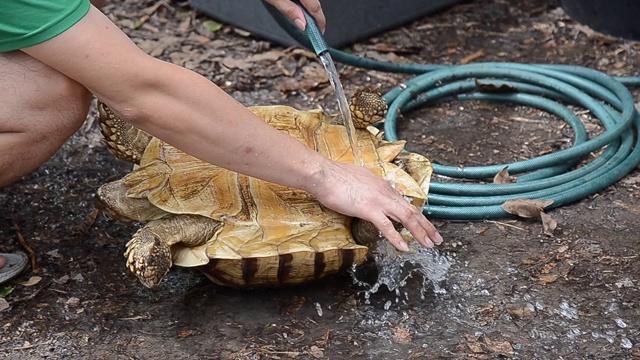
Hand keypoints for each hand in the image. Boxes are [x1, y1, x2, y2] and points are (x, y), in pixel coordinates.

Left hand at [264, 0, 325, 32]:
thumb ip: (289, 10)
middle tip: (314, 27)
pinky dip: (303, 1)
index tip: (320, 31)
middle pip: (314, 1)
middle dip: (315, 14)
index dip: (320, 20)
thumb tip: (302, 24)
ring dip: (309, 6)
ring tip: (305, 17)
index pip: (315, 7)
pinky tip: (298, 5)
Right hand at [310, 161, 442, 251]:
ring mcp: (379, 201)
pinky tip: (404, 247)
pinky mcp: (369, 209)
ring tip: (429, 243)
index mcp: (382, 185)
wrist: (323, 174)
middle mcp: (385, 192)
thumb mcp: (357, 178)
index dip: (416, 215)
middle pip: (411, 210)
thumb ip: (367, 186)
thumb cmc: (334, 176)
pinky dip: (397, 238)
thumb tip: (367, 192)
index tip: (424, 224)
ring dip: (420, 232)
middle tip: (437, 238)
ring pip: (406, 218)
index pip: (404, 202)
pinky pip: (387, 227)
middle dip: (426, 225)